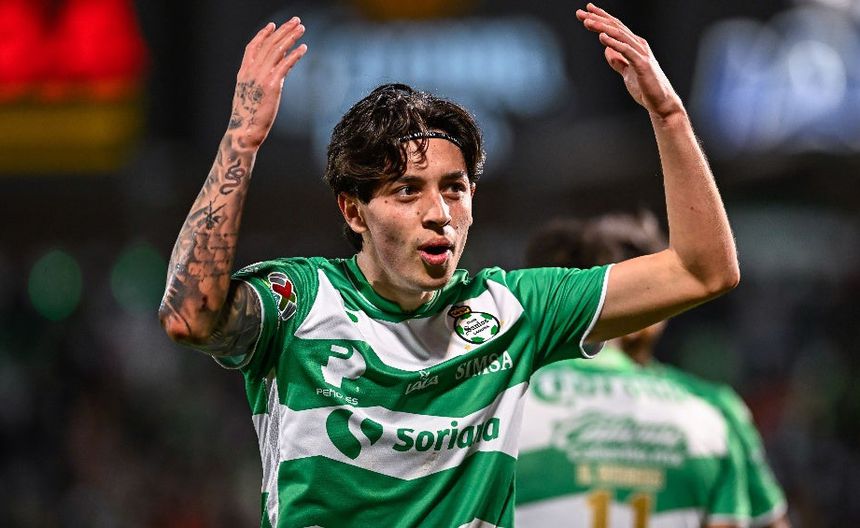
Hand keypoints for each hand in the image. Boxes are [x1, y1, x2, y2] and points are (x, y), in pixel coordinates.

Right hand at [228, 18, 306, 147]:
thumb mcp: (249, 96)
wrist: (244, 131)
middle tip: (295, 21)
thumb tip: (272, 81)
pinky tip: (304, 48)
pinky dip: (295, 54)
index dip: (263, 34)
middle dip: (283, 30)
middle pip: (268, 44)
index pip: (253, 47)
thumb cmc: (247, 118)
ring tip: (301, 28)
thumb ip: (257, 85)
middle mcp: (251, 71)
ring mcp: (261, 77)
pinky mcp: (272, 85)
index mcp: (243, 73)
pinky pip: (285, 64)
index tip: (273, 25)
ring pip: (277, 50)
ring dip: (291, 37)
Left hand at [576, 4, 682, 119]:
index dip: (601, 18)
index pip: (616, 28)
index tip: (586, 12)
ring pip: (620, 35)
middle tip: (580, 13)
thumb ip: (618, 61)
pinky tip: (602, 37)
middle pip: (616, 27)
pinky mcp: (642, 64)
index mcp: (635, 45)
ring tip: (588, 22)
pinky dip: (614, 43)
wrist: (661, 102)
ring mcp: (641, 54)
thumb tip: (607, 50)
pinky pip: (626, 50)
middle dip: (597, 18)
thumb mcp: (627, 72)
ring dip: (602, 27)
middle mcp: (639, 45)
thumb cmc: (646, 87)